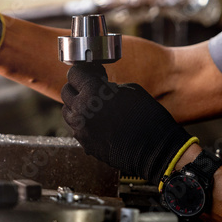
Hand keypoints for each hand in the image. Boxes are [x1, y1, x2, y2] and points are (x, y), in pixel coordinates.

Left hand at [61, 63, 192, 182]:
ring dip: (77, 106)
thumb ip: (108, 86)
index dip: (82, 72)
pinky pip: (77, 128)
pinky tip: (100, 123)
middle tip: (91, 89)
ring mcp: (81, 129)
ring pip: (68, 111)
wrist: (155, 150)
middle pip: (66, 92)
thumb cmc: (147, 117)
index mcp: (93, 92)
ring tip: (95, 107)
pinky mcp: (85, 144)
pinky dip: (84, 123)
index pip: (74, 74)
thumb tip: (99, 86)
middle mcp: (81, 110)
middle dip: (78, 88)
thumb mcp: (130, 90)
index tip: (89, 73)